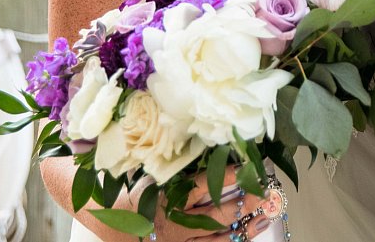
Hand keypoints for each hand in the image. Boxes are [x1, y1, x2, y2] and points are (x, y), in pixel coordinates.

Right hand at [104, 169, 277, 241]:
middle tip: (264, 192)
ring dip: (244, 228)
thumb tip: (208, 143)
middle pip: (217, 216)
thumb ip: (179, 165)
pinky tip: (245, 235)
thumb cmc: (134, 194)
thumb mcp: (154, 176)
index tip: (249, 166)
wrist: (111, 223)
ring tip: (264, 217)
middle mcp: (176, 224)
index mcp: (168, 199)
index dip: (229, 176)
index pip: (204, 186)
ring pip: (218, 239)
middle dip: (244, 205)